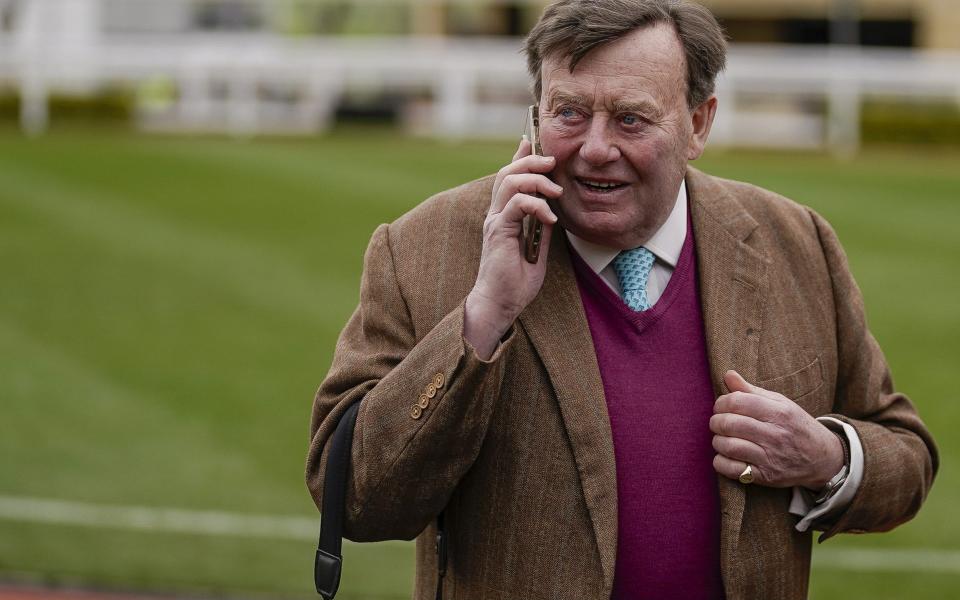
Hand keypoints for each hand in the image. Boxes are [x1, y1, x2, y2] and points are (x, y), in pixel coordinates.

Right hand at [464, 137, 562, 358]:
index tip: (532, 141)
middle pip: (507, 172)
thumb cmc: (515, 282)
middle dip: (531, 161)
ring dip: (536, 180)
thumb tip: (551, 209)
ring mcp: (494, 221)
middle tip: (553, 162)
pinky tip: (550, 217)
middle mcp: (495, 214)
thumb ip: (541, 227)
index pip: (508, 177)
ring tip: (556, 192)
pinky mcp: (498, 231)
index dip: (520, 157)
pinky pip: (516, 204)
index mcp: (503, 216)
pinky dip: (537, 205)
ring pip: (510, 181)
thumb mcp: (537, 249)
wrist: (499, 304)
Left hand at [710, 370, 843, 489]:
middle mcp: (775, 435)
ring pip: (728, 446)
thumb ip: (751, 390)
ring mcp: (770, 457)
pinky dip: (721, 462)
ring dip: (717, 441)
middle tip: (717, 422)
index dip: (722, 402)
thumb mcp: (780, 403)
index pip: (738, 402)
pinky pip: (731, 470)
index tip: (721, 406)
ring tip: (721, 438)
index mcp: (779, 412)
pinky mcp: (765, 476)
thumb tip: (728, 374)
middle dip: (716, 421)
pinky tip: (725, 455)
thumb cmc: (796, 426)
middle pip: (730, 424)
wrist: (823, 458)